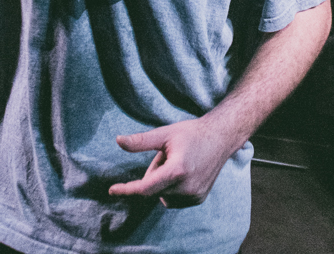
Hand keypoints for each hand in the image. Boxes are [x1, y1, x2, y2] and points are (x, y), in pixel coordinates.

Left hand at [108, 118, 239, 208]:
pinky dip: (172, 189)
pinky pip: (174, 200)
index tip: (112, 190)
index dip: (127, 189)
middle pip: (153, 189)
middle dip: (153, 174)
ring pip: (162, 196)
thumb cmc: (192, 133)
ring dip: (162, 184)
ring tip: (177, 164)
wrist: (221, 138)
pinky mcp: (198, 199)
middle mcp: (186, 187)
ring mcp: (194, 196)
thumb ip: (141, 141)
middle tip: (166, 156)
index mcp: (177, 170)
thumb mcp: (165, 134)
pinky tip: (184, 173)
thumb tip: (118, 141)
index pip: (145, 187)